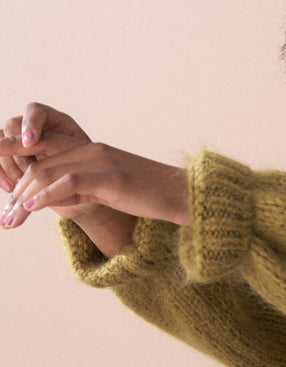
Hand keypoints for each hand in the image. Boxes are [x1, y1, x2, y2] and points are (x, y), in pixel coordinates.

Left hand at [1, 104, 189, 244]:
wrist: (186, 195)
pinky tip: (30, 209)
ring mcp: (101, 162)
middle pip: (38, 162)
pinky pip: (68, 183)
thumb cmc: (152, 197)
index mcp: (91, 149)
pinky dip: (45, 197)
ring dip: (23, 199)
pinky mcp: (111, 178)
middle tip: (4, 217)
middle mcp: (92, 149)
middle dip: (15, 191)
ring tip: (10, 220)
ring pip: (47, 172)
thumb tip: (55, 200)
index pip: (42, 147)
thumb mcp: (111, 190)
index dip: (14, 158)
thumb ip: (83, 188)